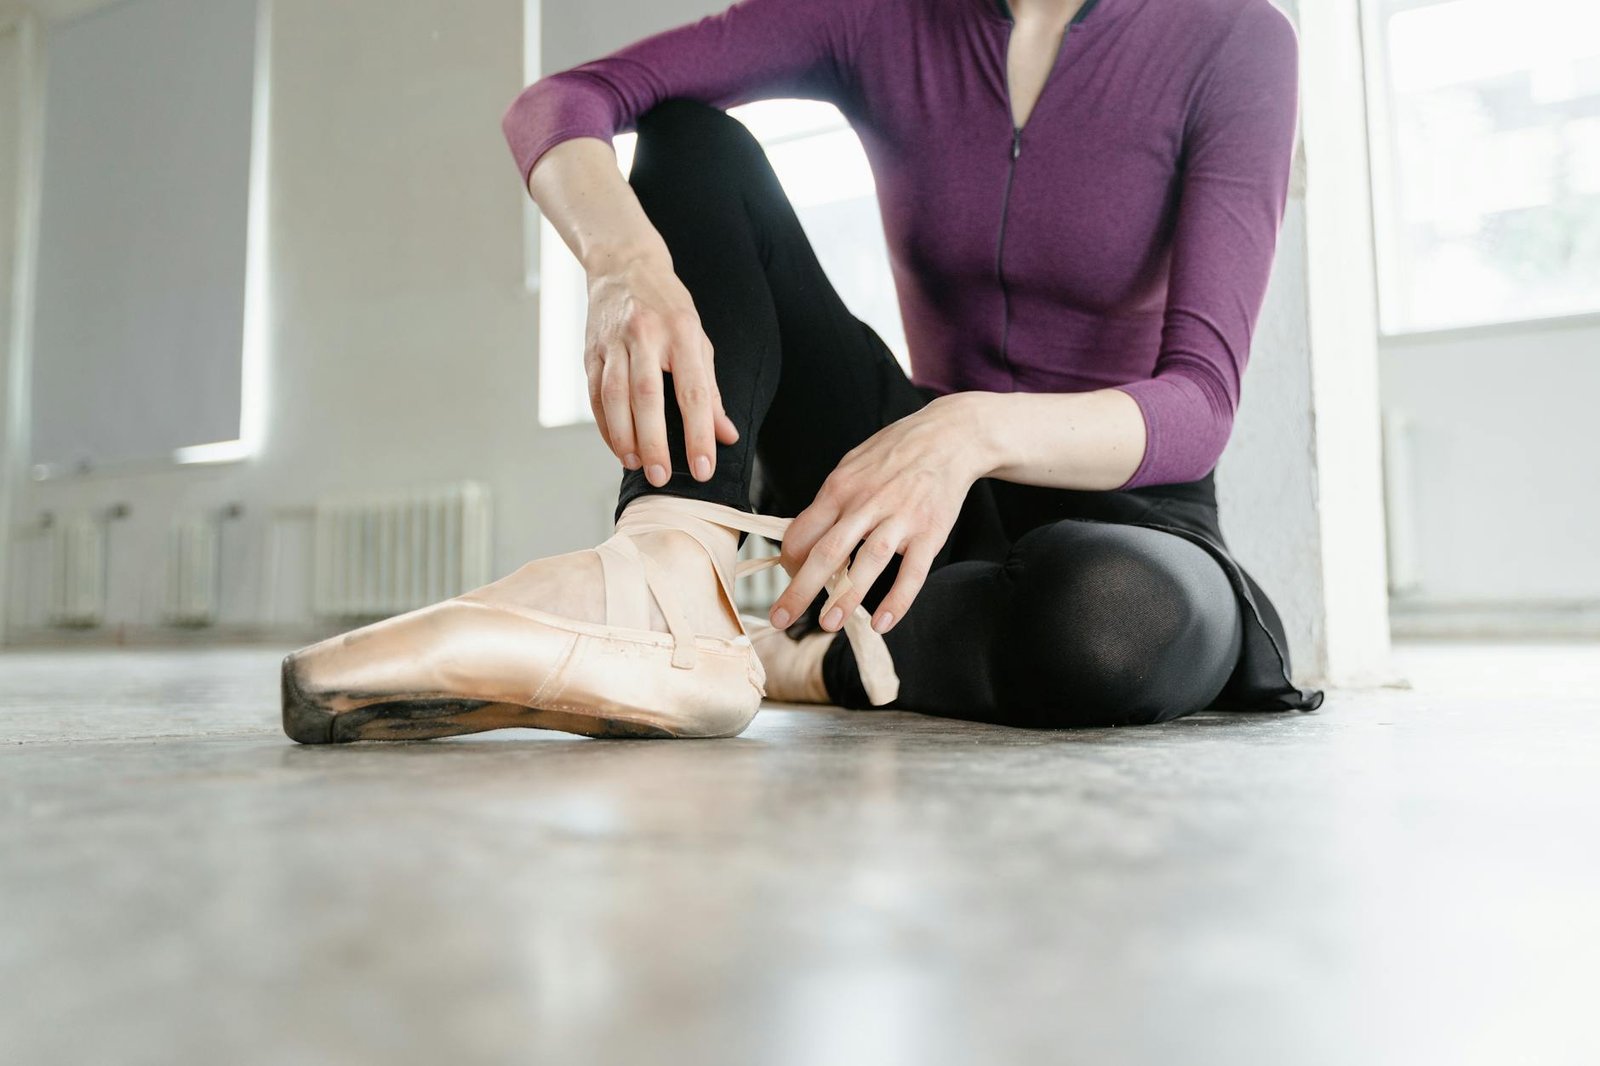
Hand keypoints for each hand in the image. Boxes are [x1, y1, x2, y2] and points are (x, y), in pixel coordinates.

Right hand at [584, 253, 739, 485]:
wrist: (624, 265)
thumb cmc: (668, 308)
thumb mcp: (699, 339)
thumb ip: (711, 389)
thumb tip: (726, 435)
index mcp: (682, 332)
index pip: (694, 392)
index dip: (699, 433)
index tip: (704, 467)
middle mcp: (646, 334)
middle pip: (647, 395)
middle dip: (655, 441)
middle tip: (663, 476)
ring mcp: (613, 341)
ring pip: (614, 396)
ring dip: (625, 436)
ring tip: (636, 465)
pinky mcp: (591, 350)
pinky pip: (595, 394)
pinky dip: (605, 425)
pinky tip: (617, 446)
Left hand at [769, 394, 987, 635]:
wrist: (949, 436)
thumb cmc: (895, 452)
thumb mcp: (852, 464)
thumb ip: (830, 500)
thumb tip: (804, 533)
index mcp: (840, 488)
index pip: (803, 531)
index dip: (789, 559)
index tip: (787, 576)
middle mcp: (866, 504)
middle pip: (827, 552)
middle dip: (800, 589)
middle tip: (781, 617)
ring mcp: (900, 519)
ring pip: (868, 563)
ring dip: (846, 597)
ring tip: (828, 623)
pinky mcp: (930, 532)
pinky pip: (912, 572)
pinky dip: (898, 600)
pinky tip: (883, 623)